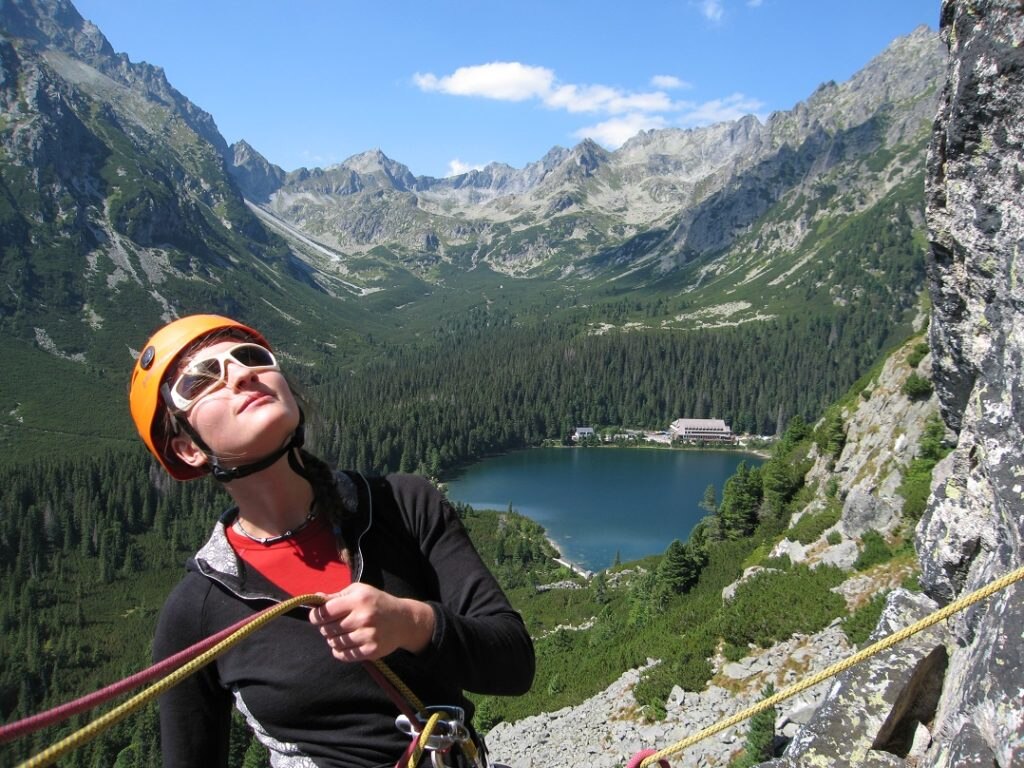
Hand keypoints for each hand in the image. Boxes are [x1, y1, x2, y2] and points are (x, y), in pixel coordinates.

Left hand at [309, 583, 435, 661]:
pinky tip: (345, 644)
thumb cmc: (377, 603)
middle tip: (333, 625)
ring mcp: (368, 635)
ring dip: (333, 639)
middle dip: (325, 627)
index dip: (315, 616)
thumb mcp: (360, 591)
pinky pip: (344, 655)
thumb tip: (315, 598)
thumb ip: (337, 595)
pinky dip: (339, 651)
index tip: (316, 617)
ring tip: (341, 633)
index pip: (325, 611)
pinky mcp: (371, 650)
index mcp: (359, 599)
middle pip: (327, 628)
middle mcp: (364, 617)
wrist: (404, 621)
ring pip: (334, 642)